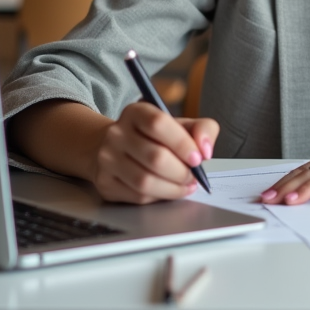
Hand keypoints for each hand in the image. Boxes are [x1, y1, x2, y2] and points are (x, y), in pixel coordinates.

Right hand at [90, 102, 218, 203]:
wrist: (117, 148)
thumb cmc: (155, 137)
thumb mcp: (180, 125)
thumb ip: (202, 129)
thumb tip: (205, 150)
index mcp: (135, 112)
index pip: (158, 124)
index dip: (182, 143)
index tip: (198, 158)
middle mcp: (116, 133)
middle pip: (155, 157)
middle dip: (182, 172)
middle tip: (194, 176)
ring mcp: (107, 159)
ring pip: (145, 181)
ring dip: (173, 188)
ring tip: (186, 185)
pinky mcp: (105, 182)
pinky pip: (137, 196)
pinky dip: (159, 196)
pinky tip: (169, 190)